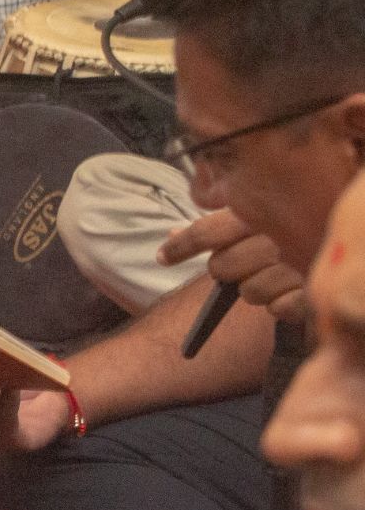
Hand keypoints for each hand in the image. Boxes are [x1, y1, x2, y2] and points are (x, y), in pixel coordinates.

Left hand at [158, 209, 306, 322]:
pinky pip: (277, 310)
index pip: (207, 232)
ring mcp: (296, 267)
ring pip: (248, 292)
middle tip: (249, 262)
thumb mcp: (275, 199)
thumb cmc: (317, 209)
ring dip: (258, 286)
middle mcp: (277, 238)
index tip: (164, 256)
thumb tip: (177, 226)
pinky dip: (283, 304)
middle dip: (228, 268)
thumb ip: (228, 211)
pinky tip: (297, 289)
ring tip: (283, 272)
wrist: (362, 224)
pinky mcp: (314, 292)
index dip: (180, 246)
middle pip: (222, 268)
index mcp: (264, 210)